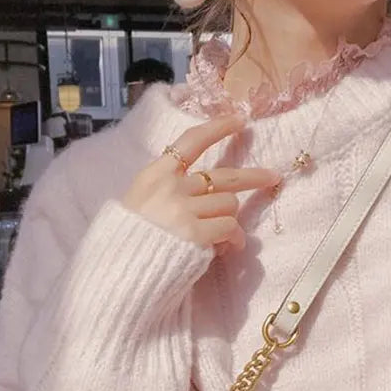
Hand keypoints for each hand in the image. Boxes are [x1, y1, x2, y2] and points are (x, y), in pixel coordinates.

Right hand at [122, 114, 278, 251]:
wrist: (118, 270)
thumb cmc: (127, 241)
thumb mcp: (137, 202)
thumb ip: (167, 189)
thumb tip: (206, 191)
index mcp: (154, 175)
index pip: (190, 141)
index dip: (218, 128)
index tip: (239, 121)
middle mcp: (171, 187)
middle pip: (224, 176)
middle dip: (253, 176)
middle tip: (272, 177)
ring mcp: (183, 210)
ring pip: (229, 205)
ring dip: (232, 223)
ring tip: (225, 240)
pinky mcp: (194, 234)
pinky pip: (229, 228)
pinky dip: (233, 239)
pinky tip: (227, 249)